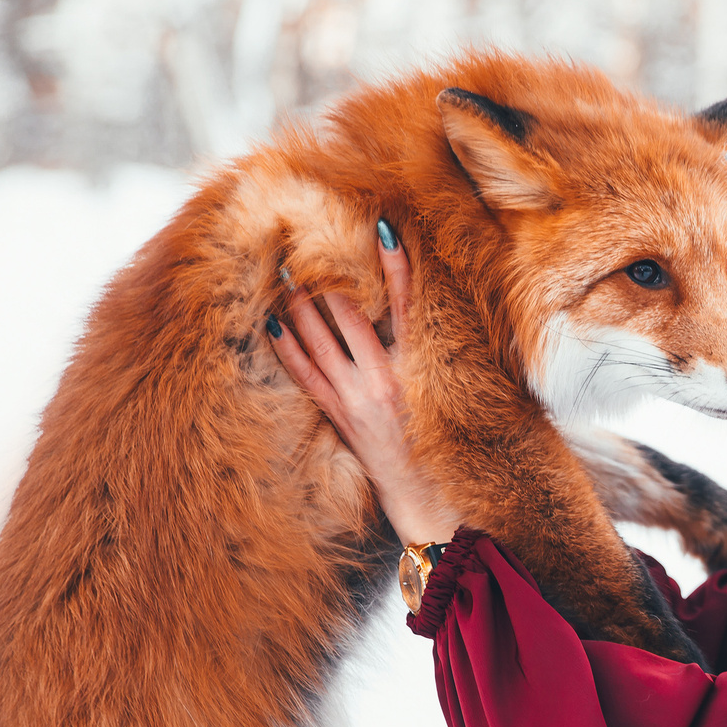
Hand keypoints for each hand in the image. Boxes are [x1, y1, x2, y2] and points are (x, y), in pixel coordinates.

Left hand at [267, 232, 466, 545]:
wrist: (428, 498)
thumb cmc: (447, 443)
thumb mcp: (454, 393)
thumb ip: (438, 352)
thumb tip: (425, 312)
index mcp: (420, 370)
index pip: (407, 304)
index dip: (396, 265)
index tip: (383, 228)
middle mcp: (385, 380)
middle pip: (352, 316)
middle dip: (330, 278)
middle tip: (308, 240)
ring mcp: (356, 399)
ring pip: (321, 340)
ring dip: (301, 303)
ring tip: (283, 270)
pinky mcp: (338, 417)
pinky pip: (305, 375)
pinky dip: (286, 347)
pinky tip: (271, 322)